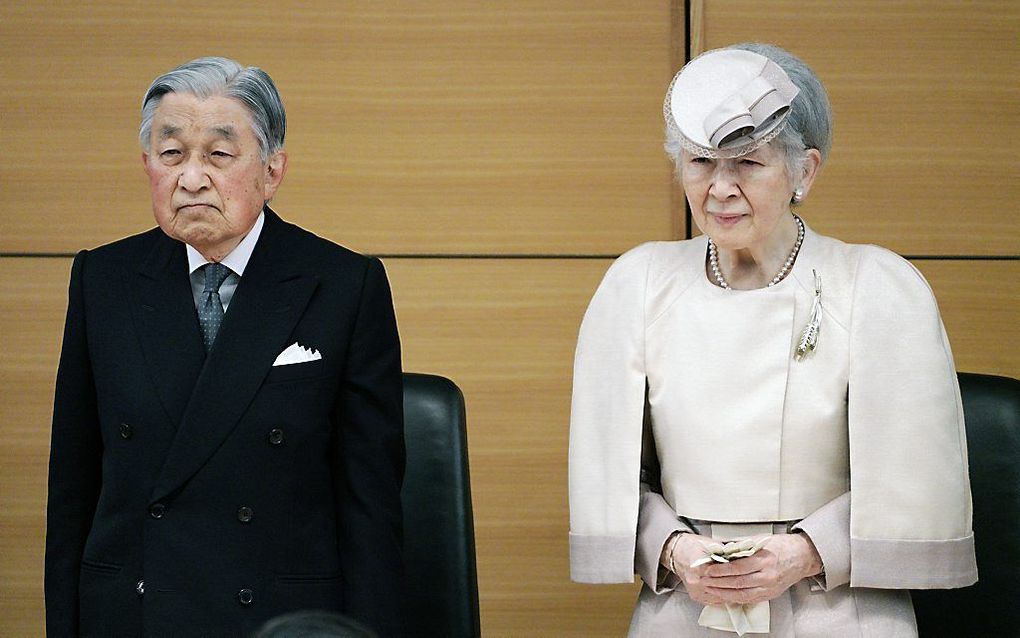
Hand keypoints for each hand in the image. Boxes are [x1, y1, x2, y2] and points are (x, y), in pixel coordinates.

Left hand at [664, 532, 821, 605]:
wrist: (802, 556)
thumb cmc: (783, 546)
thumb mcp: (761, 540)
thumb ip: (741, 546)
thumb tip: (722, 549)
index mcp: (764, 560)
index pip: (736, 567)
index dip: (719, 570)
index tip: (707, 569)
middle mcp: (767, 576)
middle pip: (737, 582)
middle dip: (717, 582)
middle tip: (703, 579)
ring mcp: (769, 587)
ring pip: (741, 594)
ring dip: (723, 592)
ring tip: (710, 589)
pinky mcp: (770, 594)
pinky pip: (749, 599)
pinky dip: (735, 598)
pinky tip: (725, 595)